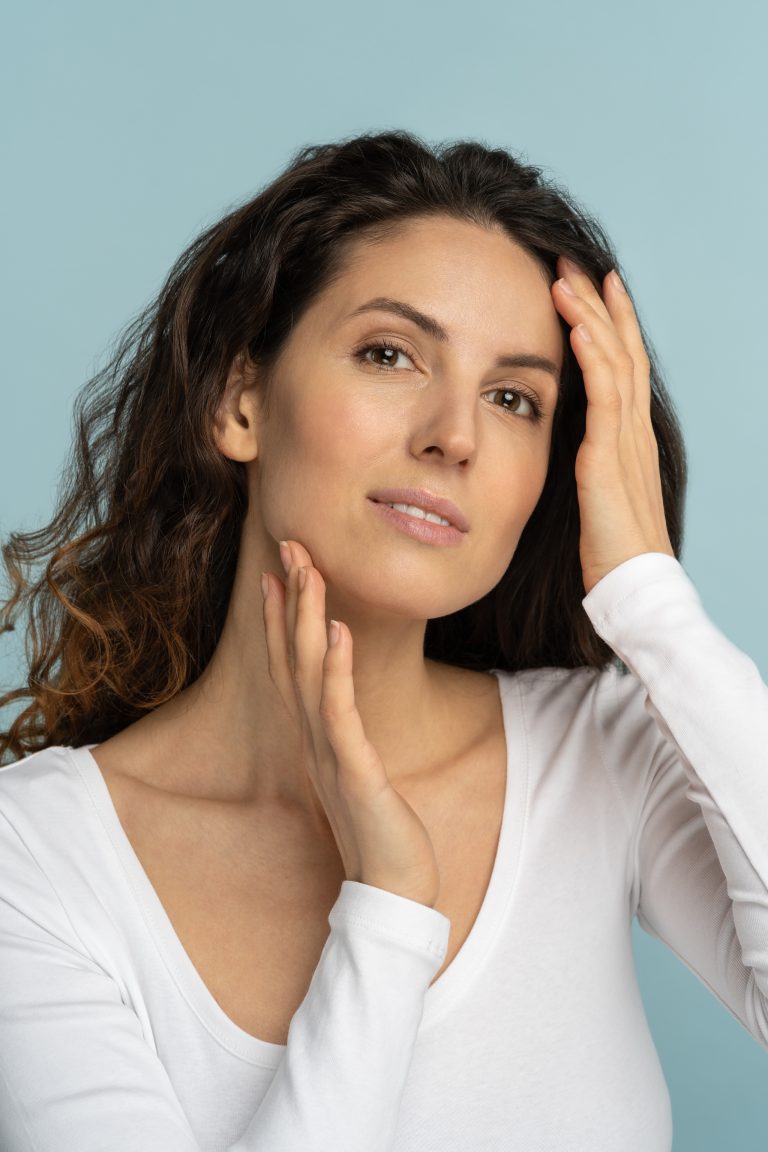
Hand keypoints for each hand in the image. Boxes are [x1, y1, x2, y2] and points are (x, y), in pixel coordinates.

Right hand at [261, 540, 441, 908]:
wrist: (392, 892)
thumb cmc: (379, 834)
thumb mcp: (359, 776)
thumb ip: (346, 743)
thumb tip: (345, 717)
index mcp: (317, 737)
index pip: (293, 667)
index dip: (283, 619)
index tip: (279, 574)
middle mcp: (315, 739)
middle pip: (294, 657)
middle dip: (291, 600)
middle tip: (289, 547)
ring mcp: (330, 753)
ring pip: (312, 674)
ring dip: (309, 619)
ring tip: (309, 571)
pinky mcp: (354, 771)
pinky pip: (341, 712)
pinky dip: (338, 670)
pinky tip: (341, 633)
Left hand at [551, 257, 675, 595]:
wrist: (634, 584)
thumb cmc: (612, 548)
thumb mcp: (596, 492)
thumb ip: (588, 460)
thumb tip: (570, 443)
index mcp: (629, 437)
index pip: (622, 365)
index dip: (609, 322)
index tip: (592, 285)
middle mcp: (633, 430)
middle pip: (621, 351)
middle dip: (598, 304)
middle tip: (574, 262)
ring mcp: (626, 442)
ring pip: (614, 363)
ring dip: (590, 318)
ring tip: (567, 279)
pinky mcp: (611, 460)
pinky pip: (606, 400)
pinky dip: (594, 361)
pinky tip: (580, 331)